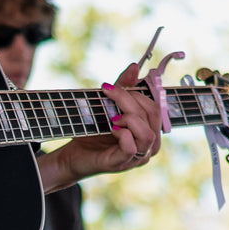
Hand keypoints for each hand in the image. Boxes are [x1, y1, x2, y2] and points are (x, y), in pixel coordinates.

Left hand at [39, 63, 161, 190]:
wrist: (73, 153)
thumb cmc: (94, 130)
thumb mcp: (108, 105)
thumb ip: (123, 87)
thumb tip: (134, 66)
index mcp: (149, 130)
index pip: (155, 107)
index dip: (136, 93)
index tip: (111, 86)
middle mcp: (149, 145)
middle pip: (152, 116)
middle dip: (129, 100)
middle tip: (108, 94)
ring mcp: (137, 157)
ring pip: (147, 134)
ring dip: (128, 118)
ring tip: (111, 118)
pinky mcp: (121, 163)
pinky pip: (131, 149)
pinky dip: (122, 135)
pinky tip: (111, 129)